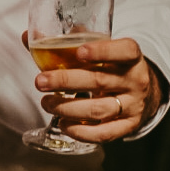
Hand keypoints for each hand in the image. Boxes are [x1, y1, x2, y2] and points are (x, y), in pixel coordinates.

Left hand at [23, 32, 163, 142]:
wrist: (141, 93)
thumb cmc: (111, 67)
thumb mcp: (98, 51)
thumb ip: (67, 42)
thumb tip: (28, 37)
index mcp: (132, 57)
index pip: (125, 51)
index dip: (103, 51)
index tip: (79, 52)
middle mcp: (136, 80)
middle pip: (100, 81)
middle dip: (65, 81)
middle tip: (40, 81)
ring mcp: (134, 105)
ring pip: (98, 109)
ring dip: (67, 108)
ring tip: (46, 103)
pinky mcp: (129, 126)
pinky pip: (104, 133)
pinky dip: (80, 131)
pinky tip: (63, 124)